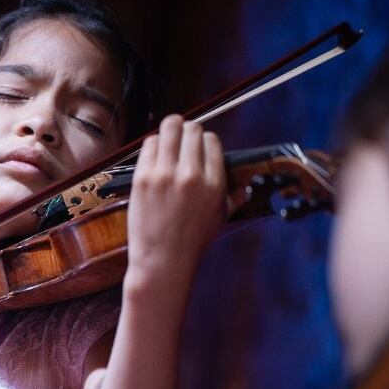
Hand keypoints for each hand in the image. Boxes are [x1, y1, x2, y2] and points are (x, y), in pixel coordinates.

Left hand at [125, 115, 225, 285]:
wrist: (162, 260)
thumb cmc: (192, 241)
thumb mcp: (220, 219)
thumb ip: (233, 197)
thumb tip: (245, 185)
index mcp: (213, 183)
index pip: (211, 140)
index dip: (205, 141)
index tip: (198, 149)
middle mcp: (191, 174)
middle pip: (192, 129)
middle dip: (188, 131)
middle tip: (182, 140)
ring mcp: (165, 174)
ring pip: (169, 128)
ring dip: (170, 132)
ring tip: (168, 142)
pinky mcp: (143, 177)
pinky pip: (149, 144)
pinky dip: (153, 145)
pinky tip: (155, 155)